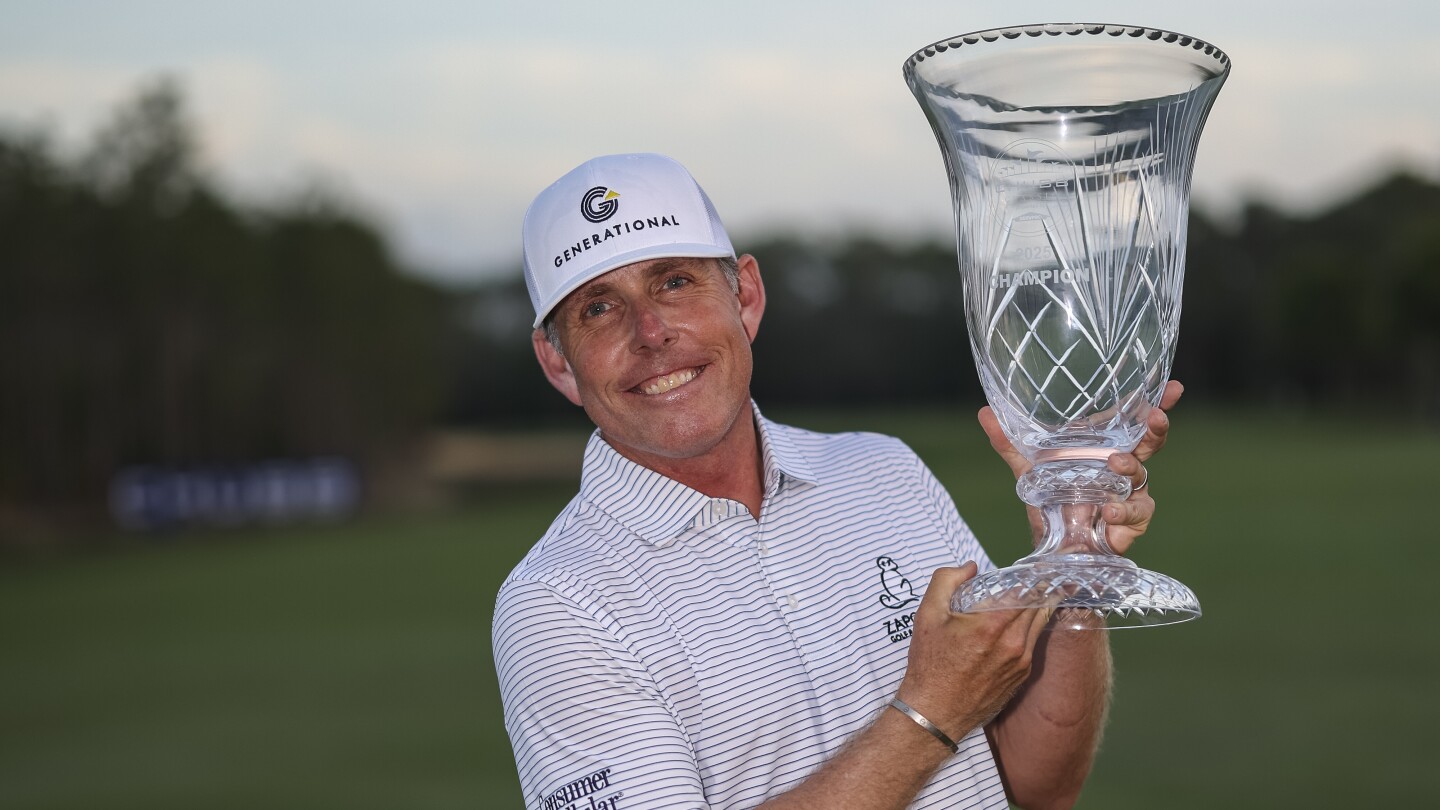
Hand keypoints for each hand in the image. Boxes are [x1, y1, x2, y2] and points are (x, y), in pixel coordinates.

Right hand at [895, 563, 1053, 739]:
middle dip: (1039, 588)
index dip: (1032, 575)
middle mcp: (1014, 643)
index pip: (1027, 590)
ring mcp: (1021, 662)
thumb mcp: (927, 616)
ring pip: (1039, 624)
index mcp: (992, 624)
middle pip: (1040, 605)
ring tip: (1030, 595)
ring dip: (1037, 608)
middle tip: (1037, 576)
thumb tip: (970, 567)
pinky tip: (1016, 625)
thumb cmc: (930, 665)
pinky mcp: (1022, 676)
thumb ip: (946, 581)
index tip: (1032, 567)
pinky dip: (1029, 630)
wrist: (935, 713)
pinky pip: (1033, 644)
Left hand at [977, 380, 1183, 555]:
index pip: (1134, 424)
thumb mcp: (1028, 469)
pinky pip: (1135, 515)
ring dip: (1132, 470)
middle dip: (1156, 430)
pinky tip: (1108, 511)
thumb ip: (1009, 443)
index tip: (1174, 388)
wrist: (1052, 549)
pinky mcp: (1128, 524)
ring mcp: (1128, 497)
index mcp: (1105, 451)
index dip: (1157, 405)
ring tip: (1116, 465)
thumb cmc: (1051, 502)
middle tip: (1155, 418)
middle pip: (1151, 446)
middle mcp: (1122, 471)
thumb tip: (985, 412)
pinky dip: (1123, 512)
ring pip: (1143, 479)